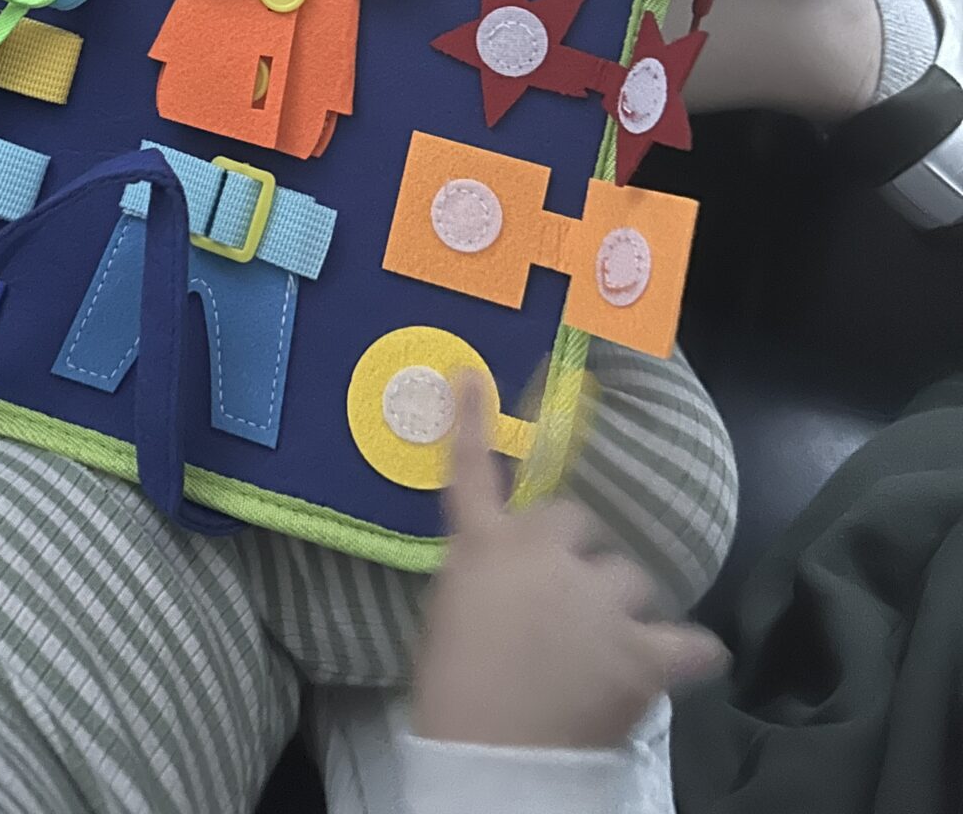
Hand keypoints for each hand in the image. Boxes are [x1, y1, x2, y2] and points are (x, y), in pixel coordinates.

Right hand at [412, 375, 726, 749]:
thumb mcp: (451, 618)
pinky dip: (689, 652)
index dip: (472, 423)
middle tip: (566, 602)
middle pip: (578, 522)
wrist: (490, 759)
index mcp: (486, 548)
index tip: (472, 379)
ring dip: (622, 605)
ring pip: (632, 578)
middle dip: (577, 554)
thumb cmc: (452, 693)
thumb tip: (511, 586)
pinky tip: (688, 659)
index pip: (472, 473)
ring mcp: (600, 600)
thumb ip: (483, 582)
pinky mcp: (643, 651)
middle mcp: (547, 557)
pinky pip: (688, 641)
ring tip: (609, 647)